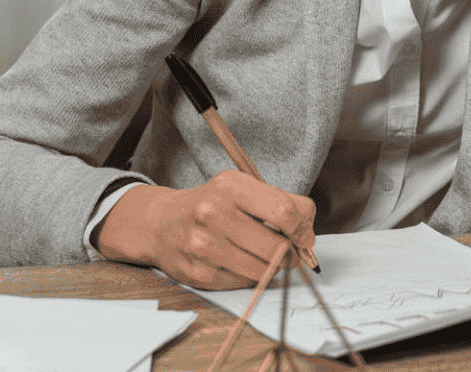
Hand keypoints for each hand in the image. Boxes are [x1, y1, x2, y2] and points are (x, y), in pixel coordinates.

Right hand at [94, 171, 315, 289]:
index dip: (304, 227)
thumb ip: (276, 202)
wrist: (161, 223)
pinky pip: (244, 282)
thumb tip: (308, 231)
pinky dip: (253, 276)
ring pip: (263, 269)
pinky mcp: (200, 274)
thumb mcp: (240, 187)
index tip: (306, 233)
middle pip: (277, 245)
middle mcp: (215, 214)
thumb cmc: (211, 203)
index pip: (285, 211)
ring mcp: (205, 246)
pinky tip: (245, 263)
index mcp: (231, 187)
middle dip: (294, 252)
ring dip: (276, 267)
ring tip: (273, 258)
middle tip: (295, 252)